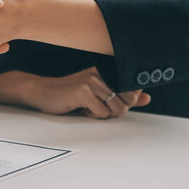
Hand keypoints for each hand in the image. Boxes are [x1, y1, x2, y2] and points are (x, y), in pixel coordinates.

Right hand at [0, 68, 150, 118]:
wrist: (42, 92)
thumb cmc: (71, 94)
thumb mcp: (99, 94)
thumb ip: (124, 95)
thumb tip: (147, 97)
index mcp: (108, 71)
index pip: (135, 90)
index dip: (126, 102)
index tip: (110, 101)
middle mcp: (102, 73)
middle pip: (128, 101)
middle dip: (116, 111)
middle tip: (99, 107)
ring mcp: (92, 81)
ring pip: (117, 108)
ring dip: (104, 115)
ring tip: (89, 107)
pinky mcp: (83, 92)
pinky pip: (102, 113)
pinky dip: (93, 116)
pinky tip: (81, 109)